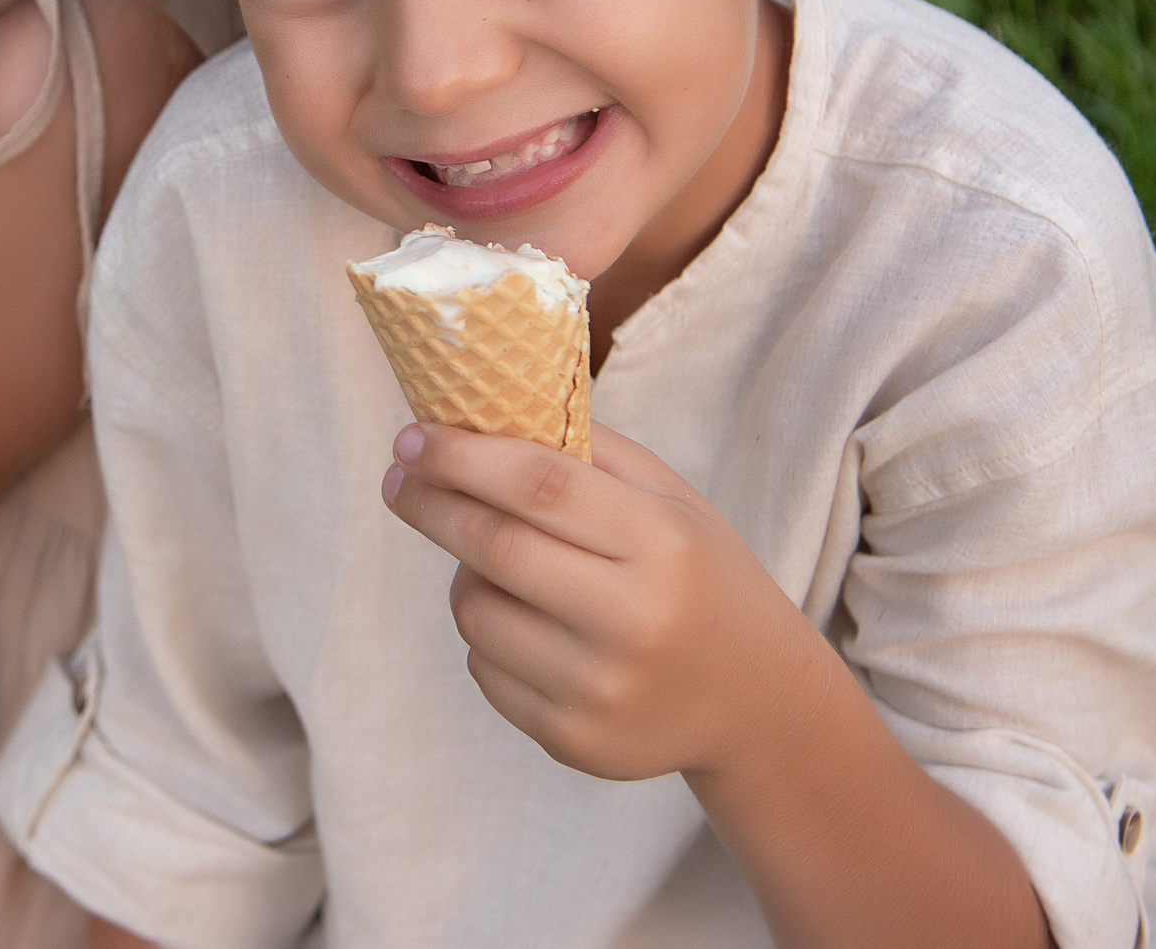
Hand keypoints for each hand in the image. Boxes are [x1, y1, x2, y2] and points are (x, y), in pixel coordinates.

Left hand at [381, 421, 838, 784]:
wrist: (758, 701)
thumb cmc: (700, 576)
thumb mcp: (671, 500)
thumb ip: (585, 452)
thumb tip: (480, 415)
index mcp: (662, 543)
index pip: (538, 485)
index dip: (462, 458)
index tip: (410, 439)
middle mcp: (633, 620)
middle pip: (494, 547)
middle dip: (431, 505)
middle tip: (397, 480)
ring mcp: (600, 689)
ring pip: (476, 613)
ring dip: (464, 575)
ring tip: (493, 561)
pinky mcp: (574, 739)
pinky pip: (484, 670)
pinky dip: (486, 635)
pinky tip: (526, 623)